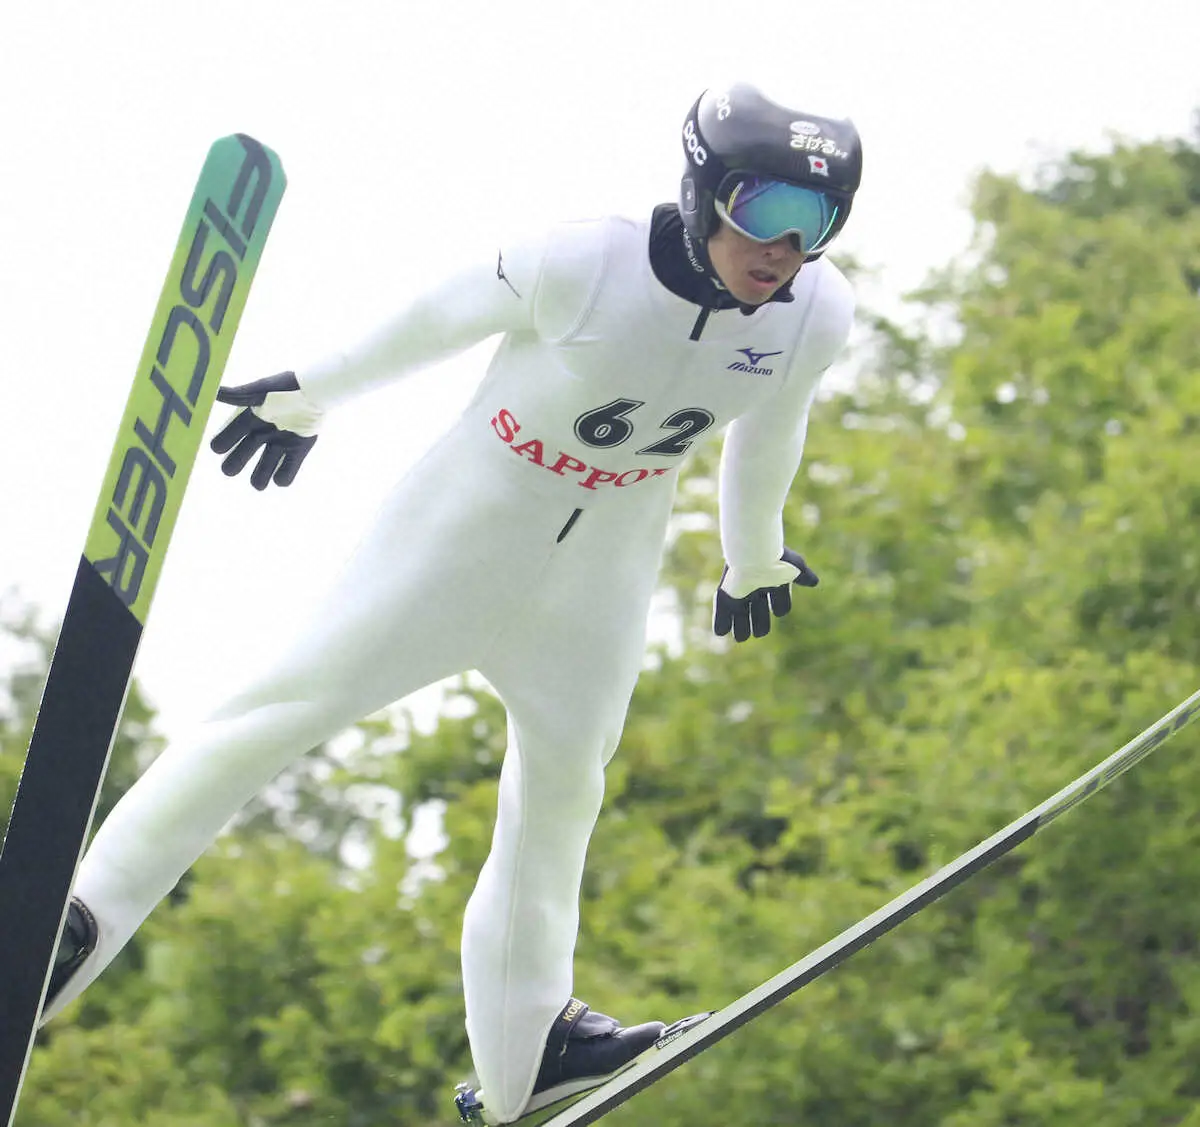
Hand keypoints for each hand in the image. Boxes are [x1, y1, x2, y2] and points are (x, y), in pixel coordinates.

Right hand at [209, 372, 321, 489]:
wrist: (315, 391)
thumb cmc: (285, 388)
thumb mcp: (260, 391)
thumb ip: (238, 395)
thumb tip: (213, 391)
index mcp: (250, 419)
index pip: (229, 435)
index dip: (222, 443)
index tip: (217, 448)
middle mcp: (262, 434)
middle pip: (242, 455)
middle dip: (235, 463)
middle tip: (230, 470)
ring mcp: (280, 444)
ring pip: (265, 468)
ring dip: (260, 477)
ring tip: (258, 483)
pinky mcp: (297, 450)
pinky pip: (288, 471)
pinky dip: (284, 477)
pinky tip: (279, 478)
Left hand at [713, 547, 818, 641]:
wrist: (753, 552)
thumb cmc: (775, 557)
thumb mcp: (794, 566)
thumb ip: (803, 574)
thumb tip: (814, 582)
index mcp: (772, 582)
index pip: (779, 601)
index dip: (781, 606)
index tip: (779, 611)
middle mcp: (756, 588)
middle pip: (758, 611)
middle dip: (759, 623)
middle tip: (759, 634)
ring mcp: (740, 590)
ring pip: (740, 612)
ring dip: (740, 626)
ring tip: (741, 639)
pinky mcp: (726, 592)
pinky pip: (722, 608)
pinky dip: (721, 621)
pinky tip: (720, 633)